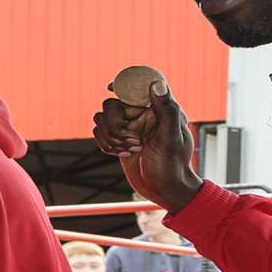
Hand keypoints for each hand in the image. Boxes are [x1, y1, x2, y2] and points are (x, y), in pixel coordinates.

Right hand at [93, 78, 201, 211]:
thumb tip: (157, 84)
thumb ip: (166, 110)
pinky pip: (99, 132)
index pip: (139, 84)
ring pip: (101, 118)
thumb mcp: (171, 138)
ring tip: (129, 150)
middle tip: (134, 141)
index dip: (123, 82)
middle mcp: (142, 114)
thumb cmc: (173, 165)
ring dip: (110, 136)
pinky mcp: (118, 140)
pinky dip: (105, 144)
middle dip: (115, 124)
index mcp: (159, 108)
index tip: (110, 88)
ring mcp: (129, 126)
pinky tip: (122, 155)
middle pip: (112, 103)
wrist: (164, 189)